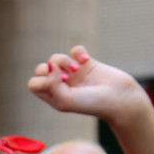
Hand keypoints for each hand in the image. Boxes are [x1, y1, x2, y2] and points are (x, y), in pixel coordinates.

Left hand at [29, 47, 150, 122]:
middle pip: (41, 69)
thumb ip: (51, 84)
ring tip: (77, 69)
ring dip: (64, 60)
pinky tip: (86, 61)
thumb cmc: (92, 103)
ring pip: (56, 58)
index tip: (59, 85)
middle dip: (51, 69)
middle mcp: (61, 85)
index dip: (42, 81)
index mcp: (53, 96)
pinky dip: (79, 53)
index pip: (34, 84)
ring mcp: (73, 74)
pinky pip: (75, 50)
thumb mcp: (65, 100)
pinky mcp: (86, 63)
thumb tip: (49, 64)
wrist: (120, 98)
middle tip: (66, 77)